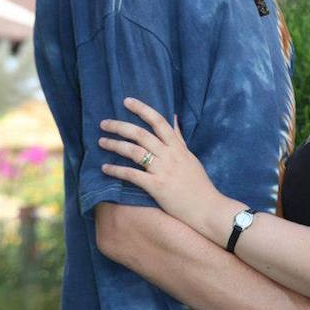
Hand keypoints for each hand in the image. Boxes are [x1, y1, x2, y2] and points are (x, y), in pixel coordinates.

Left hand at [98, 97, 220, 231]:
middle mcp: (170, 155)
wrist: (208, 208)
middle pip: (141, 134)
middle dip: (120, 126)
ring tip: (101, 141)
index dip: (142, 109)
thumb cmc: (199, 184)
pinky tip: (105, 168)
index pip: (159, 121)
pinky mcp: (157, 187)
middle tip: (104, 123)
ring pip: (135, 151)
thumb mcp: (190, 157)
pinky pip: (133, 175)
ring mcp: (163, 171)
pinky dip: (117, 170)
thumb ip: (179, 138)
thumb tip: (174, 117)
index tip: (126, 101)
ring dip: (115, 145)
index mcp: (178, 147)